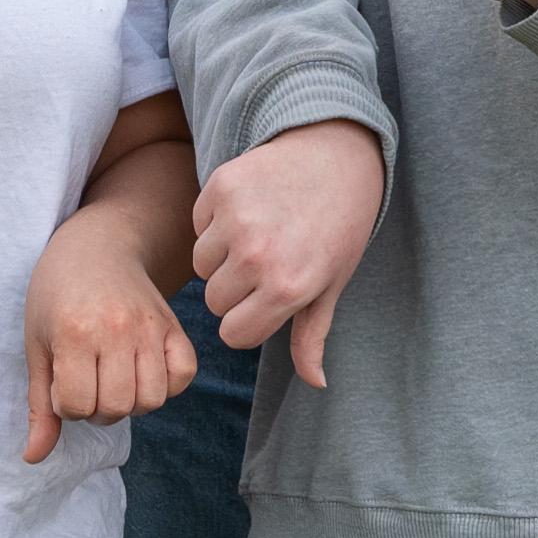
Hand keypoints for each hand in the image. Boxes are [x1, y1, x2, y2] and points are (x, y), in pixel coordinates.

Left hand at [22, 222, 192, 463]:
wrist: (96, 248)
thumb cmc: (57, 297)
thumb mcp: (37, 346)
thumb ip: (40, 404)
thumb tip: (33, 458)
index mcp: (75, 333)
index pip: (77, 406)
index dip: (67, 406)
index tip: (63, 384)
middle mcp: (117, 330)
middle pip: (118, 407)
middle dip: (98, 409)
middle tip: (89, 384)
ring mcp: (151, 327)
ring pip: (152, 399)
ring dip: (131, 402)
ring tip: (114, 380)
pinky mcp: (174, 326)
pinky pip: (182, 377)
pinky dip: (165, 386)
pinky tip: (141, 371)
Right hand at [189, 121, 385, 387]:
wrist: (337, 154)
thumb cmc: (339, 225)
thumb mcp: (332, 284)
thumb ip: (312, 336)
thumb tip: (316, 383)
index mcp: (288, 288)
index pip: (234, 334)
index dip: (249, 321)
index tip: (267, 301)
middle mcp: (258, 257)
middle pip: (215, 302)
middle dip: (236, 290)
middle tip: (267, 261)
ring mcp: (236, 220)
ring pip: (201, 266)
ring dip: (222, 256)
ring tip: (257, 233)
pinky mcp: (220, 187)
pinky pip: (198, 225)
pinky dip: (214, 222)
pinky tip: (249, 207)